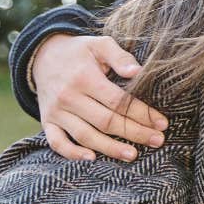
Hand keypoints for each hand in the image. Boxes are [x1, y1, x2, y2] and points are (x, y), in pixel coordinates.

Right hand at [33, 34, 168, 161]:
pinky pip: (57, 142)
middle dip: (134, 133)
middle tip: (157, 141)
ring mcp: (56, 112)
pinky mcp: (47, 121)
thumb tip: (138, 71)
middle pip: (105, 121)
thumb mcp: (99, 44)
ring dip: (110, 148)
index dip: (142, 113)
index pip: (118, 101)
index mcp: (84, 77)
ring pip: (85, 135)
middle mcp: (68, 97)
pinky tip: (92, 158)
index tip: (162, 123)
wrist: (42, 56)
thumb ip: (119, 56)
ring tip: (133, 155)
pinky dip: (72, 153)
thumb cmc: (79, 51)